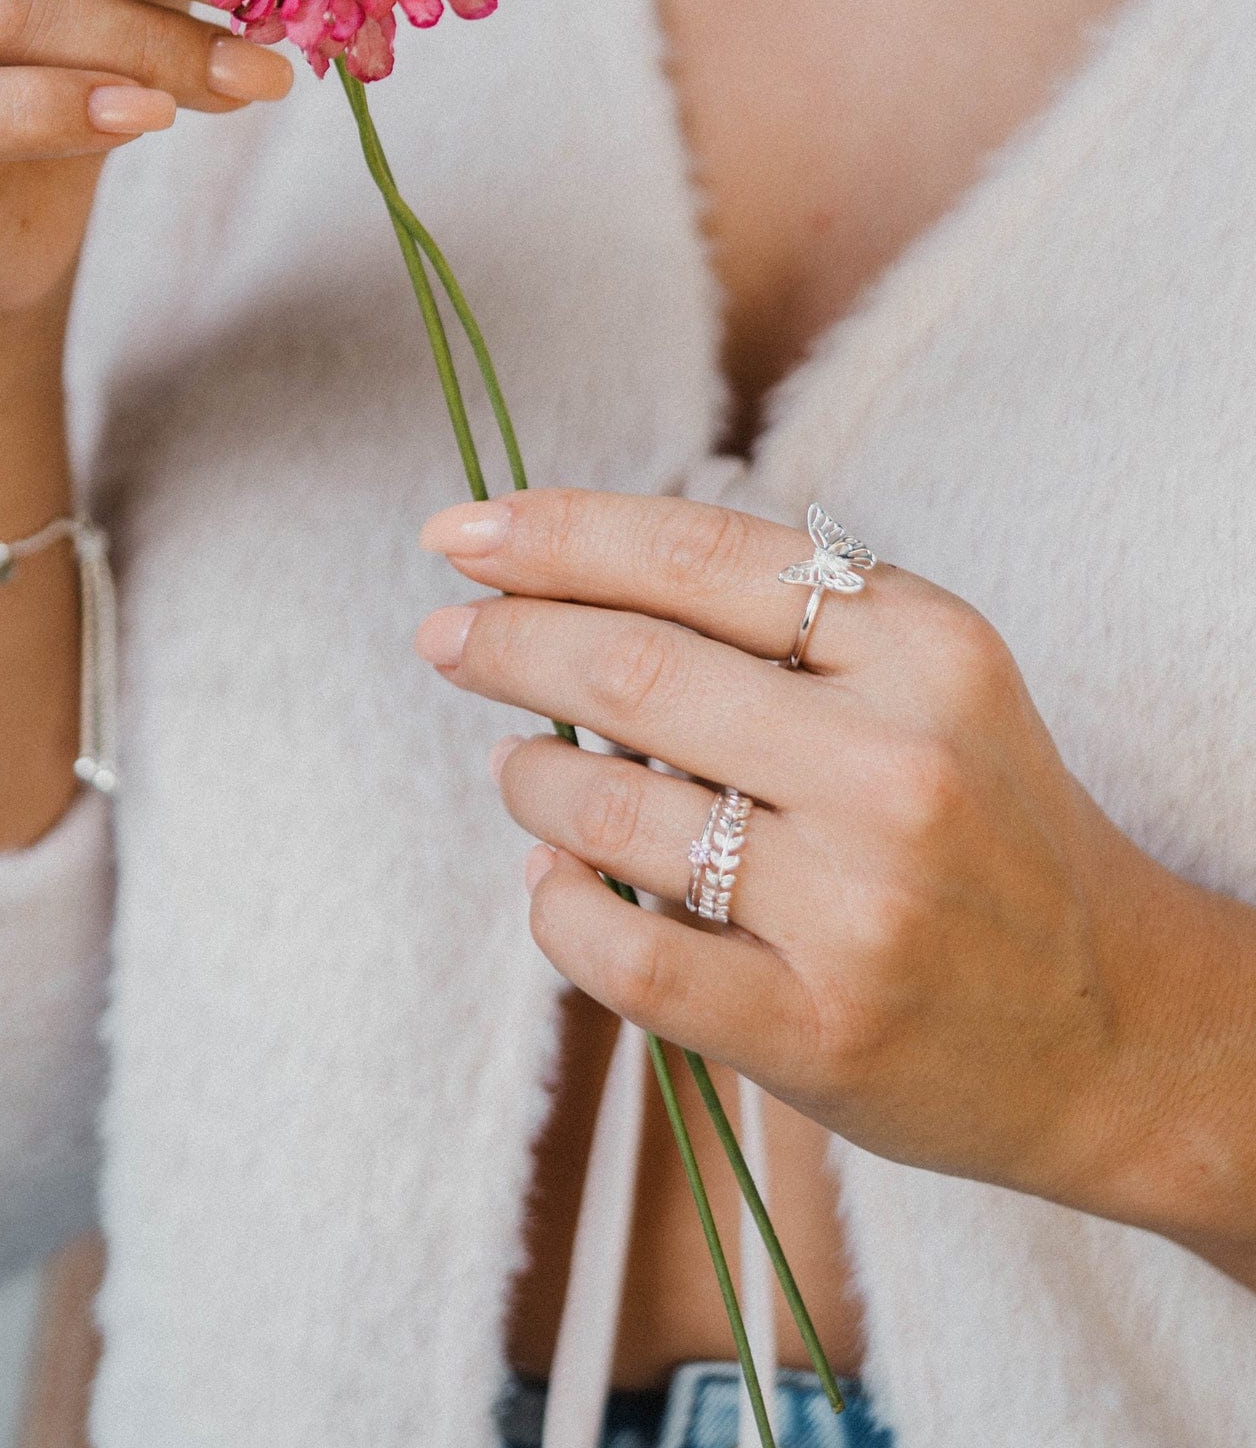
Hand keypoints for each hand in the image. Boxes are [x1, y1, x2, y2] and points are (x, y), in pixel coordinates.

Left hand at [413, 487, 1254, 1250]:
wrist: (1116, 1025)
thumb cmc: (985, 826)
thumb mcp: (928, 680)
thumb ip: (778, 622)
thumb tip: (563, 583)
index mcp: (923, 644)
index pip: (695, 554)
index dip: (555, 535)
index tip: (462, 533)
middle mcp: (897, 761)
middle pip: (633, 666)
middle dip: (506, 641)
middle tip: (445, 637)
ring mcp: (859, 902)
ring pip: (611, 807)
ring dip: (529, 781)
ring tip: (518, 774)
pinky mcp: (820, 1028)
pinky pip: (624, 953)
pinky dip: (556, 907)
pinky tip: (554, 882)